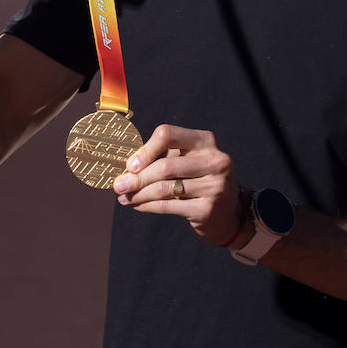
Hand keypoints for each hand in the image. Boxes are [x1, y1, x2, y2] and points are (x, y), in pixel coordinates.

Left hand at [113, 124, 244, 245]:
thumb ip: (163, 157)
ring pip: (163, 188)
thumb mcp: (188, 160)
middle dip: (137, 178)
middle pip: (165, 166)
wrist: (227, 212)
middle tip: (118, 185)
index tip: (130, 165)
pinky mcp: (207, 209)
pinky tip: (138, 206)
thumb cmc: (199, 179)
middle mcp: (214, 160)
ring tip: (124, 197)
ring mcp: (213, 186)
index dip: (145, 150)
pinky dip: (147, 206)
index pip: (168, 135)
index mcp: (205, 140)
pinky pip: (168, 206)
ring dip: (138, 194)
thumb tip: (126, 167)